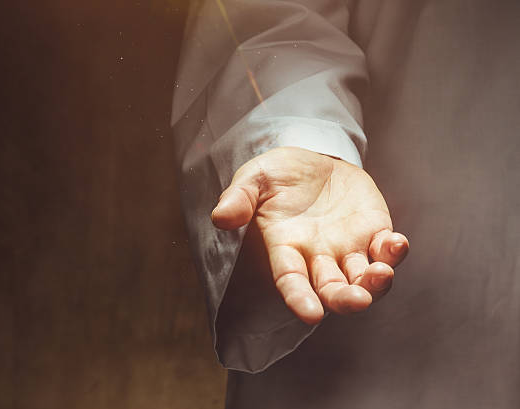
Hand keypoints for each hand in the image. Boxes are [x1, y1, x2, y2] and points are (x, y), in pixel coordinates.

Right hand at [211, 147, 408, 324]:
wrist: (311, 160)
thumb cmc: (277, 174)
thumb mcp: (254, 178)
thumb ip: (239, 198)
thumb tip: (220, 218)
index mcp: (286, 249)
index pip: (291, 282)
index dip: (299, 299)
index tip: (310, 314)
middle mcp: (318, 257)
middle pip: (333, 290)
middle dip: (345, 299)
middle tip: (357, 300)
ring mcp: (349, 248)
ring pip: (364, 278)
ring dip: (375, 283)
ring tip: (382, 272)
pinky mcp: (374, 232)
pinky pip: (386, 250)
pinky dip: (394, 252)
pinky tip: (397, 244)